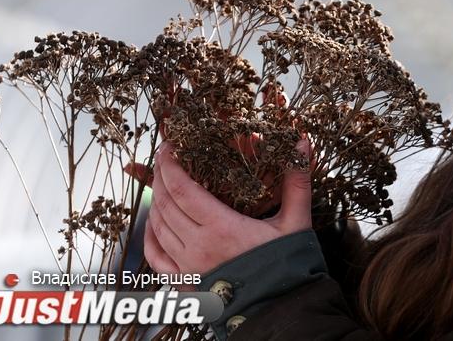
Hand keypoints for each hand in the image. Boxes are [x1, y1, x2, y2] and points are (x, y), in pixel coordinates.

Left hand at [142, 139, 313, 279]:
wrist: (280, 309)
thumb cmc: (288, 265)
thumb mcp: (296, 221)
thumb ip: (296, 182)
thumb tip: (302, 143)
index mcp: (221, 227)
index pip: (181, 188)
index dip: (170, 164)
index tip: (169, 147)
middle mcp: (198, 246)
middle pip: (165, 202)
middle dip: (160, 176)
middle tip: (164, 157)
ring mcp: (187, 266)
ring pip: (158, 226)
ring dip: (156, 201)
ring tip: (162, 183)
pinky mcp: (184, 283)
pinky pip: (156, 257)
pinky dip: (151, 236)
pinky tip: (155, 224)